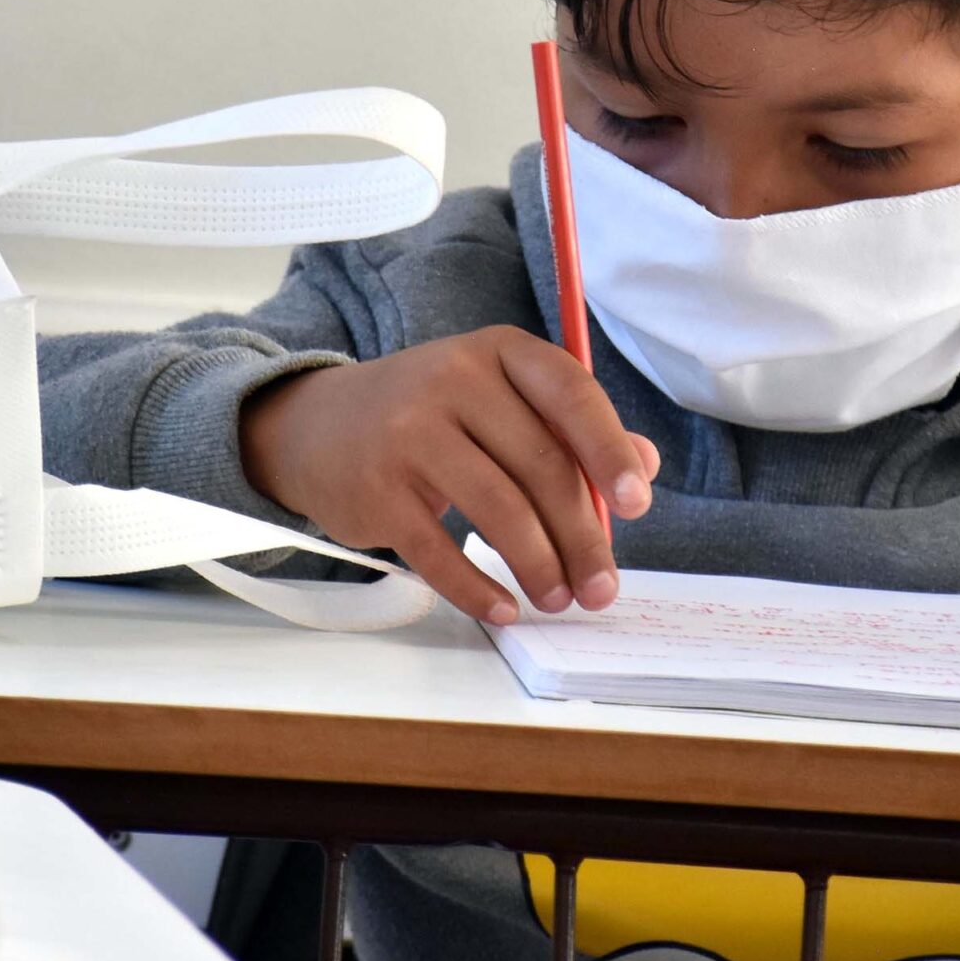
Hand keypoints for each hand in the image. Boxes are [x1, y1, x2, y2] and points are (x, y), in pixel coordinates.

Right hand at [241, 326, 659, 624]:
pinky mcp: (377, 489)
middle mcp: (453, 379)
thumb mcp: (500, 401)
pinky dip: (477, 589)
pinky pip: (440, 551)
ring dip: (538, 567)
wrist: (317, 425)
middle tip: (602, 588)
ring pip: (499, 509)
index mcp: (498, 352)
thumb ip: (571, 430)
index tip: (636, 506)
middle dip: (580, 537)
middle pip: (540, 465)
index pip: (569, 392)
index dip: (608, 450)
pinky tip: (503, 607)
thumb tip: (643, 468)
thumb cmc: (433, 417)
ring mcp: (409, 432)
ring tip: (557, 599)